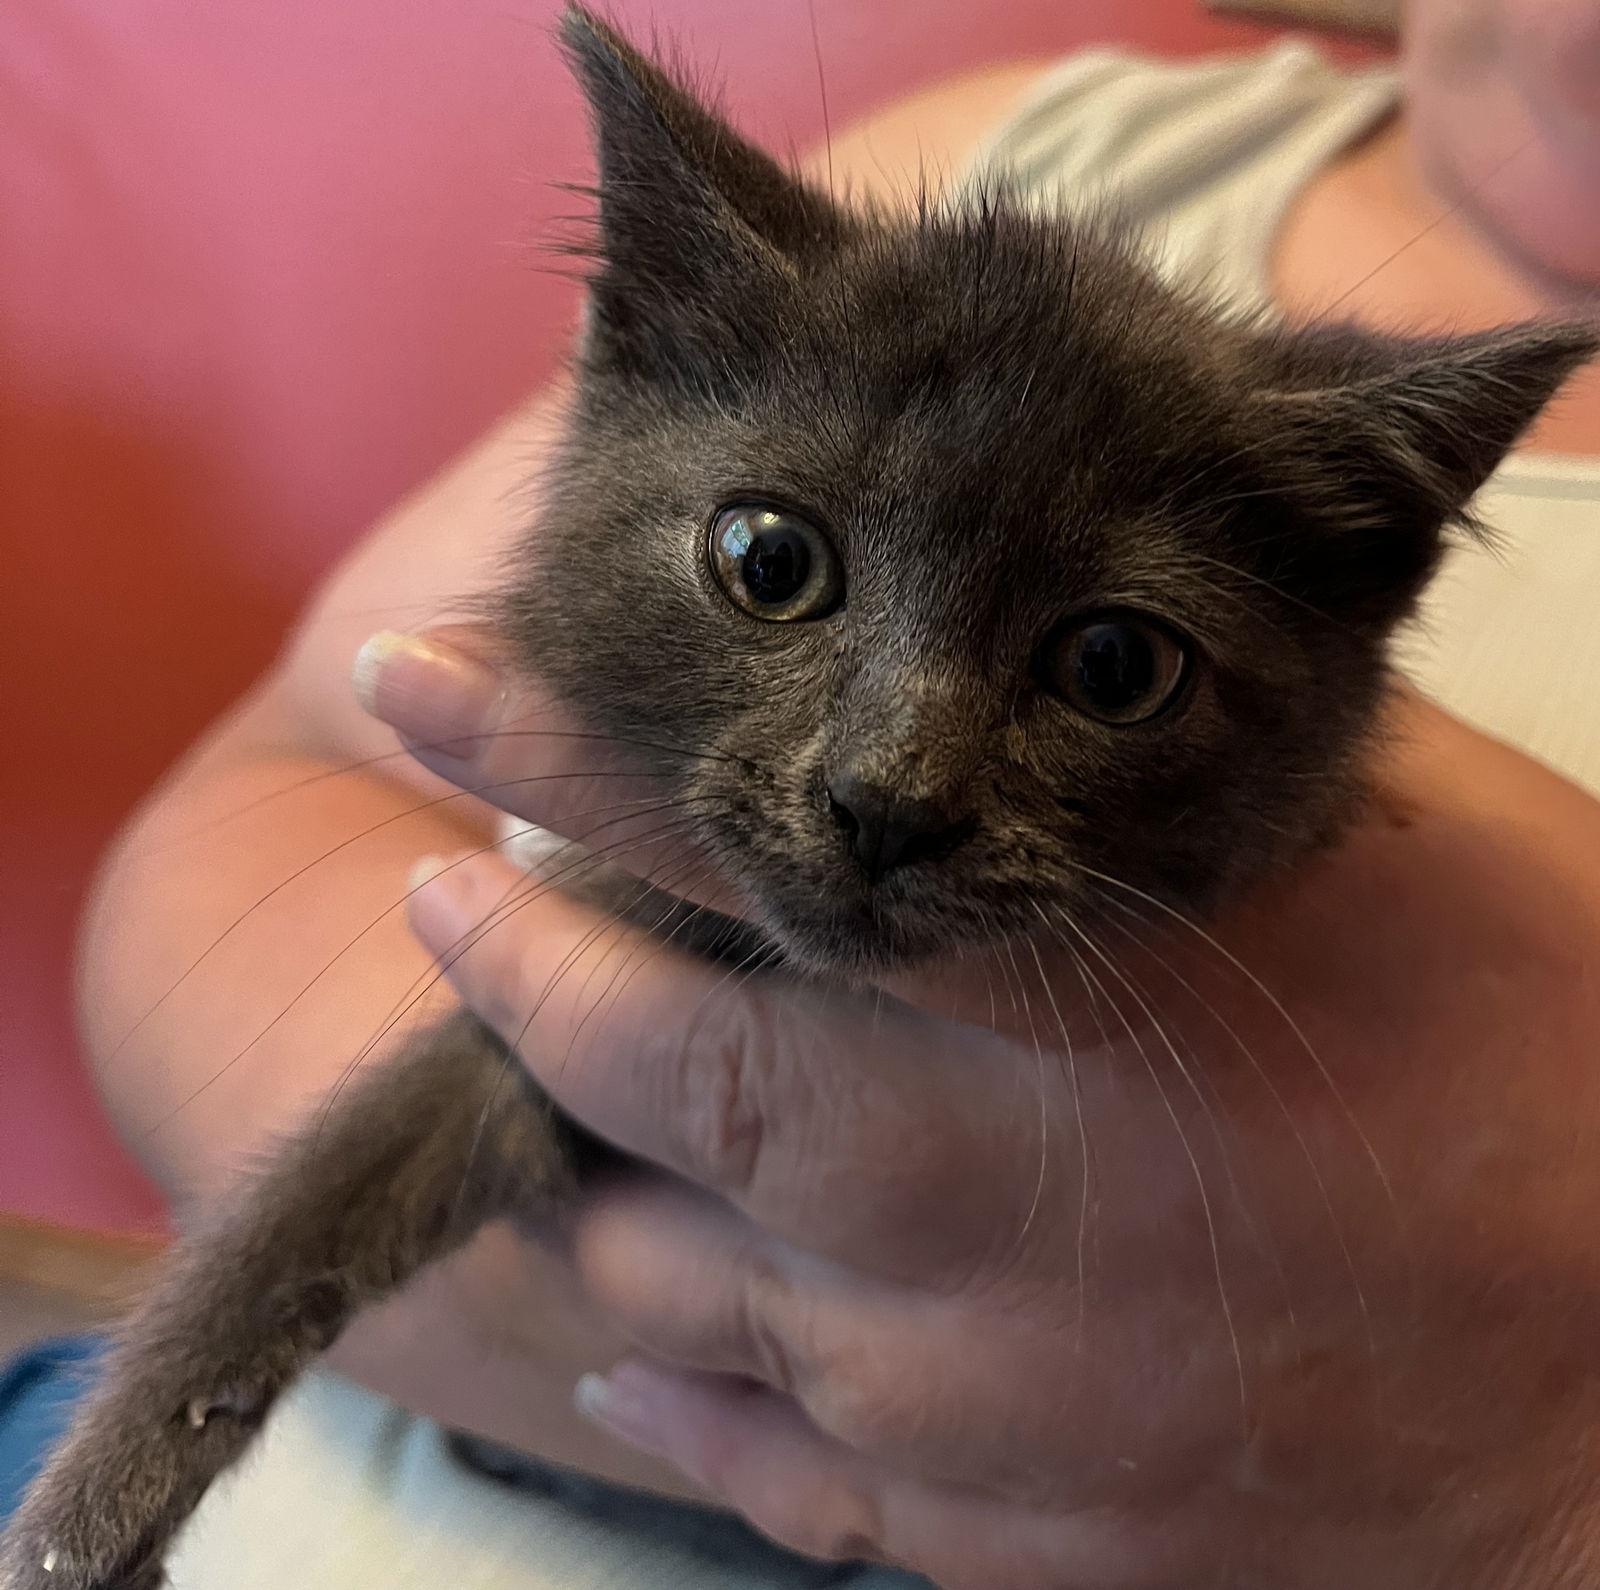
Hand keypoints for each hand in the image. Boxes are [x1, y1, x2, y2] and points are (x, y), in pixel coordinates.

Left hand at [383, 627, 1599, 1587]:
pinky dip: (672, 1380)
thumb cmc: (1557, 1077)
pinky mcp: (990, 1528)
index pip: (734, 840)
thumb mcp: (1382, 855)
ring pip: (659, 1279)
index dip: (558, 741)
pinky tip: (633, 1330)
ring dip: (575, 1166)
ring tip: (541, 1080)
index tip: (430, 677)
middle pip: (642, 1077)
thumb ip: (1164, 783)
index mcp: (1058, 1000)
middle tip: (453, 897)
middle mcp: (963, 1202)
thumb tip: (1027, 702)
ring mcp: (957, 1390)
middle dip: (515, 968)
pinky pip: (757, 1460)